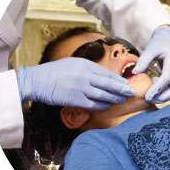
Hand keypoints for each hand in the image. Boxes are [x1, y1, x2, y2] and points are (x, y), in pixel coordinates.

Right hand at [17, 57, 134, 109]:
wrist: (38, 80)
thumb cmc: (55, 71)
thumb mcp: (73, 64)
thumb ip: (89, 69)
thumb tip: (104, 76)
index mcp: (85, 65)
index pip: (107, 73)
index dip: (118, 80)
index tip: (126, 84)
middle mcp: (85, 75)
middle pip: (109, 84)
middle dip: (122, 89)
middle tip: (131, 93)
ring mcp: (81, 88)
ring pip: (103, 95)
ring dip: (114, 98)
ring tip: (122, 100)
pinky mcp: (76, 100)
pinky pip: (94, 104)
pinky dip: (102, 105)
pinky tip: (108, 106)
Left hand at [132, 26, 169, 102]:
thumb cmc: (159, 44)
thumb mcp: (150, 49)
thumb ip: (143, 61)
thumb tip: (135, 73)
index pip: (167, 78)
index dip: (157, 89)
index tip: (147, 96)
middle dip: (164, 97)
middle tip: (150, 99)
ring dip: (167, 97)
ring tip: (152, 97)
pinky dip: (169, 94)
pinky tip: (158, 92)